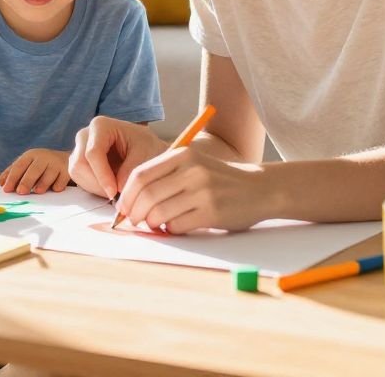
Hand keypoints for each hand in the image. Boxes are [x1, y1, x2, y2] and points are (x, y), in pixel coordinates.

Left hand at [0, 148, 70, 193]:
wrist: (66, 159)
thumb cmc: (40, 164)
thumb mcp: (27, 164)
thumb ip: (13, 172)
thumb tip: (1, 183)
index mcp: (31, 155)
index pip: (19, 165)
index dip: (12, 177)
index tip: (6, 189)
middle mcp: (44, 157)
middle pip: (34, 169)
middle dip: (26, 181)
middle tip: (20, 192)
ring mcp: (56, 164)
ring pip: (48, 175)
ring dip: (42, 184)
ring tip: (37, 191)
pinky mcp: (67, 171)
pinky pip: (61, 181)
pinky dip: (57, 186)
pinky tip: (54, 188)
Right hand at [69, 116, 166, 199]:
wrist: (145, 151)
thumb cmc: (147, 147)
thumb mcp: (146, 154)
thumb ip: (131, 170)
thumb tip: (118, 187)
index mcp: (101, 125)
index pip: (93, 152)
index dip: (102, 175)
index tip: (114, 192)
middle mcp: (85, 135)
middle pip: (80, 163)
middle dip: (97, 183)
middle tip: (116, 195)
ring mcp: (80, 149)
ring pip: (77, 173)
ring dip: (95, 187)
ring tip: (116, 191)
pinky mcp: (79, 163)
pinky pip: (79, 179)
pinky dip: (93, 188)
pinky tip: (109, 188)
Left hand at [116, 146, 266, 233]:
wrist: (260, 189)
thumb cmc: (220, 180)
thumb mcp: (194, 165)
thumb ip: (166, 176)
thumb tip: (131, 200)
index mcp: (183, 155)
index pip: (140, 174)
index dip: (127, 195)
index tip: (124, 208)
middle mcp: (192, 170)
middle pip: (147, 195)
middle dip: (134, 213)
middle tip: (134, 222)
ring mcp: (202, 191)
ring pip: (159, 213)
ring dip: (151, 223)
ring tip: (156, 224)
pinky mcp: (212, 212)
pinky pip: (177, 225)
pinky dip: (170, 229)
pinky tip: (176, 226)